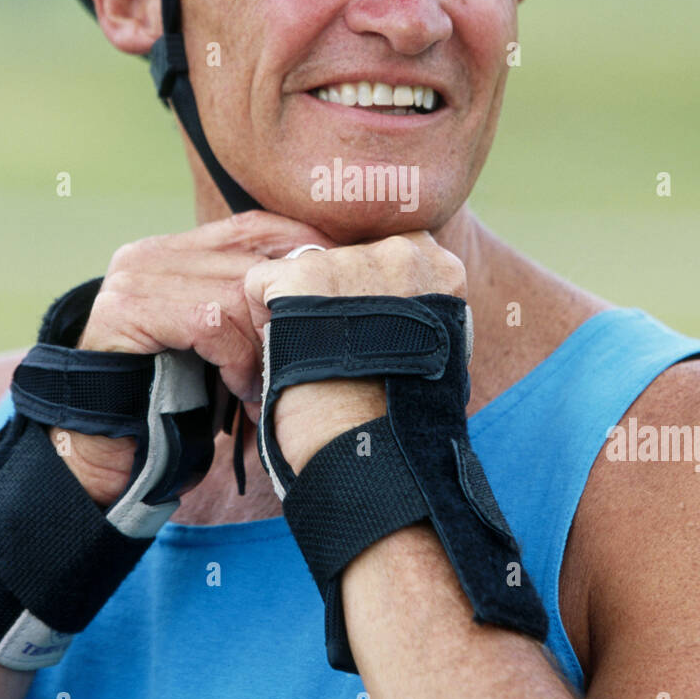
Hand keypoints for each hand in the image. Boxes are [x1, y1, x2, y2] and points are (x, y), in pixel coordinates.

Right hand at [49, 212, 335, 504]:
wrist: (104, 446)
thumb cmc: (172, 395)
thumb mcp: (220, 341)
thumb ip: (250, 306)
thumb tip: (324, 280)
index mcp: (172, 251)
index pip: (254, 226)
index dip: (301, 248)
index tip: (335, 284)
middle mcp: (148, 255)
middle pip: (249, 263)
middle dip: (284, 314)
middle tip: (300, 360)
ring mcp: (131, 280)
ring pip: (235, 294)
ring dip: (261, 347)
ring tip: (264, 387)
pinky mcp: (124, 312)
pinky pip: (209, 322)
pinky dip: (236, 359)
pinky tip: (240, 389)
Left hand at [243, 232, 466, 472]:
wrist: (377, 449)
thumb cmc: (404, 414)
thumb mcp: (432, 345)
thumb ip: (413, 304)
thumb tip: (385, 300)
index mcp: (439, 266)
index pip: (385, 258)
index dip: (366, 297)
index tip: (369, 339)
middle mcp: (401, 249)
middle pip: (342, 260)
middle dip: (332, 299)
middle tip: (342, 354)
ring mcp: (351, 258)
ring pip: (302, 272)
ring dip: (300, 310)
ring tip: (318, 359)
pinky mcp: (302, 274)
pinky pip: (260, 285)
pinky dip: (263, 322)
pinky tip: (289, 357)